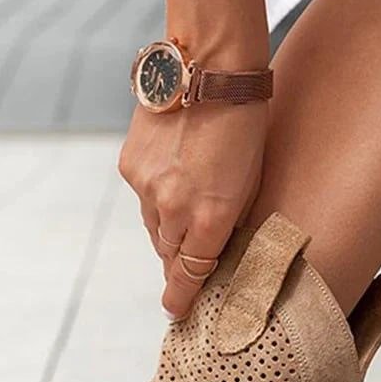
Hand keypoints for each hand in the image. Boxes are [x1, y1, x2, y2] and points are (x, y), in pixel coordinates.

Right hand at [118, 99, 267, 318]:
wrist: (210, 68)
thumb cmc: (245, 127)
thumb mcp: (250, 184)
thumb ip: (229, 223)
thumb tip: (216, 250)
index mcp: (210, 217)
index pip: (191, 274)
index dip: (182, 297)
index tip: (176, 312)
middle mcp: (173, 207)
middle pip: (170, 255)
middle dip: (179, 263)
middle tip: (188, 267)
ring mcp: (146, 186)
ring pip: (153, 228)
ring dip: (168, 231)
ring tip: (186, 214)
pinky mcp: (130, 165)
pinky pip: (142, 199)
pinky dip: (156, 199)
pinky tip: (174, 181)